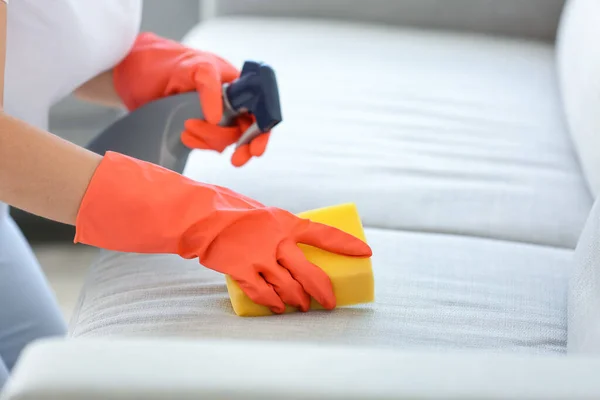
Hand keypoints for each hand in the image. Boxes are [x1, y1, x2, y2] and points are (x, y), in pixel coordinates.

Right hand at [75, 152, 371, 312]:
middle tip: (330, 302)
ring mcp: (259, 256)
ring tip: (303, 307)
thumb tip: (297, 247)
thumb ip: (281, 229)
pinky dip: (273, 303)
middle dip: (324, 291)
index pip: (324, 234)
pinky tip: (279, 308)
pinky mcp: (241, 269)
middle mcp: (276, 240)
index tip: (366, 253)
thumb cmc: (232, 211)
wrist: (199, 217)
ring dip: (299, 301)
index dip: (347, 245)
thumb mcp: (263, 213)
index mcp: (285, 221)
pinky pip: (263, 293)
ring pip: (288, 288)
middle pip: (309, 272)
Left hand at [113, 32, 269, 165]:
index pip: (261, 109)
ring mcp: (216, 116)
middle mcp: (231, 101)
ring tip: (187, 131)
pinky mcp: (201, 128)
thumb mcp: (194, 68)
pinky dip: (199, 144)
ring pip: (227, 140)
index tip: (255, 148)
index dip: (262, 130)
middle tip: (237, 160)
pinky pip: (209, 144)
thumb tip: (218, 117)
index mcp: (237, 84)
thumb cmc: (168, 62)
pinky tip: (185, 136)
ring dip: (209, 140)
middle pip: (248, 129)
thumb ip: (209, 88)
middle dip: (243, 146)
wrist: (136, 75)